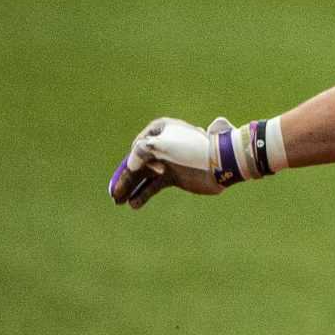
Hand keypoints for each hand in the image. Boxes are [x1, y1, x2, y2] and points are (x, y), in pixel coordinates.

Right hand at [107, 116, 266, 208]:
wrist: (222, 164)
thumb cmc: (192, 149)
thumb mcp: (163, 144)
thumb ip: (141, 151)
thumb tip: (130, 165)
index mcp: (160, 130)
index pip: (137, 146)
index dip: (131, 161)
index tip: (133, 169)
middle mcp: (162, 145)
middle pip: (138, 163)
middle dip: (125, 179)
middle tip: (113, 195)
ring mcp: (169, 162)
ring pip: (144, 177)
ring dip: (131, 188)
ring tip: (119, 201)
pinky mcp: (175, 177)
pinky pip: (154, 186)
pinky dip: (144, 194)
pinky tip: (134, 204)